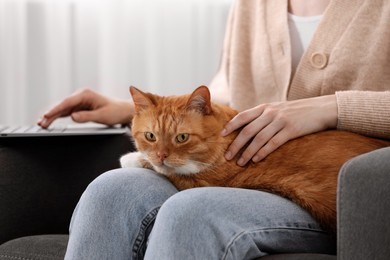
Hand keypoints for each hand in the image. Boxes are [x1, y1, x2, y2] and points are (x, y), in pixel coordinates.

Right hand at [37, 88, 133, 127]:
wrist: (123, 111)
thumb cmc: (115, 111)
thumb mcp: (102, 115)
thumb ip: (86, 116)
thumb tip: (73, 117)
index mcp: (86, 94)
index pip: (67, 102)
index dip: (56, 109)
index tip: (47, 115)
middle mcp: (81, 96)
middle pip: (62, 105)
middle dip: (51, 113)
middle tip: (41, 122)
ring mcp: (80, 101)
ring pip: (62, 108)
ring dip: (52, 115)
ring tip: (42, 123)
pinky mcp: (80, 107)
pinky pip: (66, 111)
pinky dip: (58, 116)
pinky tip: (50, 120)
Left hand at [221, 95, 336, 165]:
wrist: (321, 108)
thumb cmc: (297, 111)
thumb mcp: (278, 109)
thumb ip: (263, 116)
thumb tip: (246, 128)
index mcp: (265, 107)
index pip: (242, 116)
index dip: (231, 125)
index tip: (221, 135)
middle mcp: (270, 113)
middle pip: (247, 130)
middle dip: (235, 144)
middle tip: (227, 156)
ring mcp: (280, 121)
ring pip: (258, 138)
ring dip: (247, 152)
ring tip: (240, 162)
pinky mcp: (291, 130)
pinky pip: (273, 143)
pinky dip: (263, 152)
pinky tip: (256, 159)